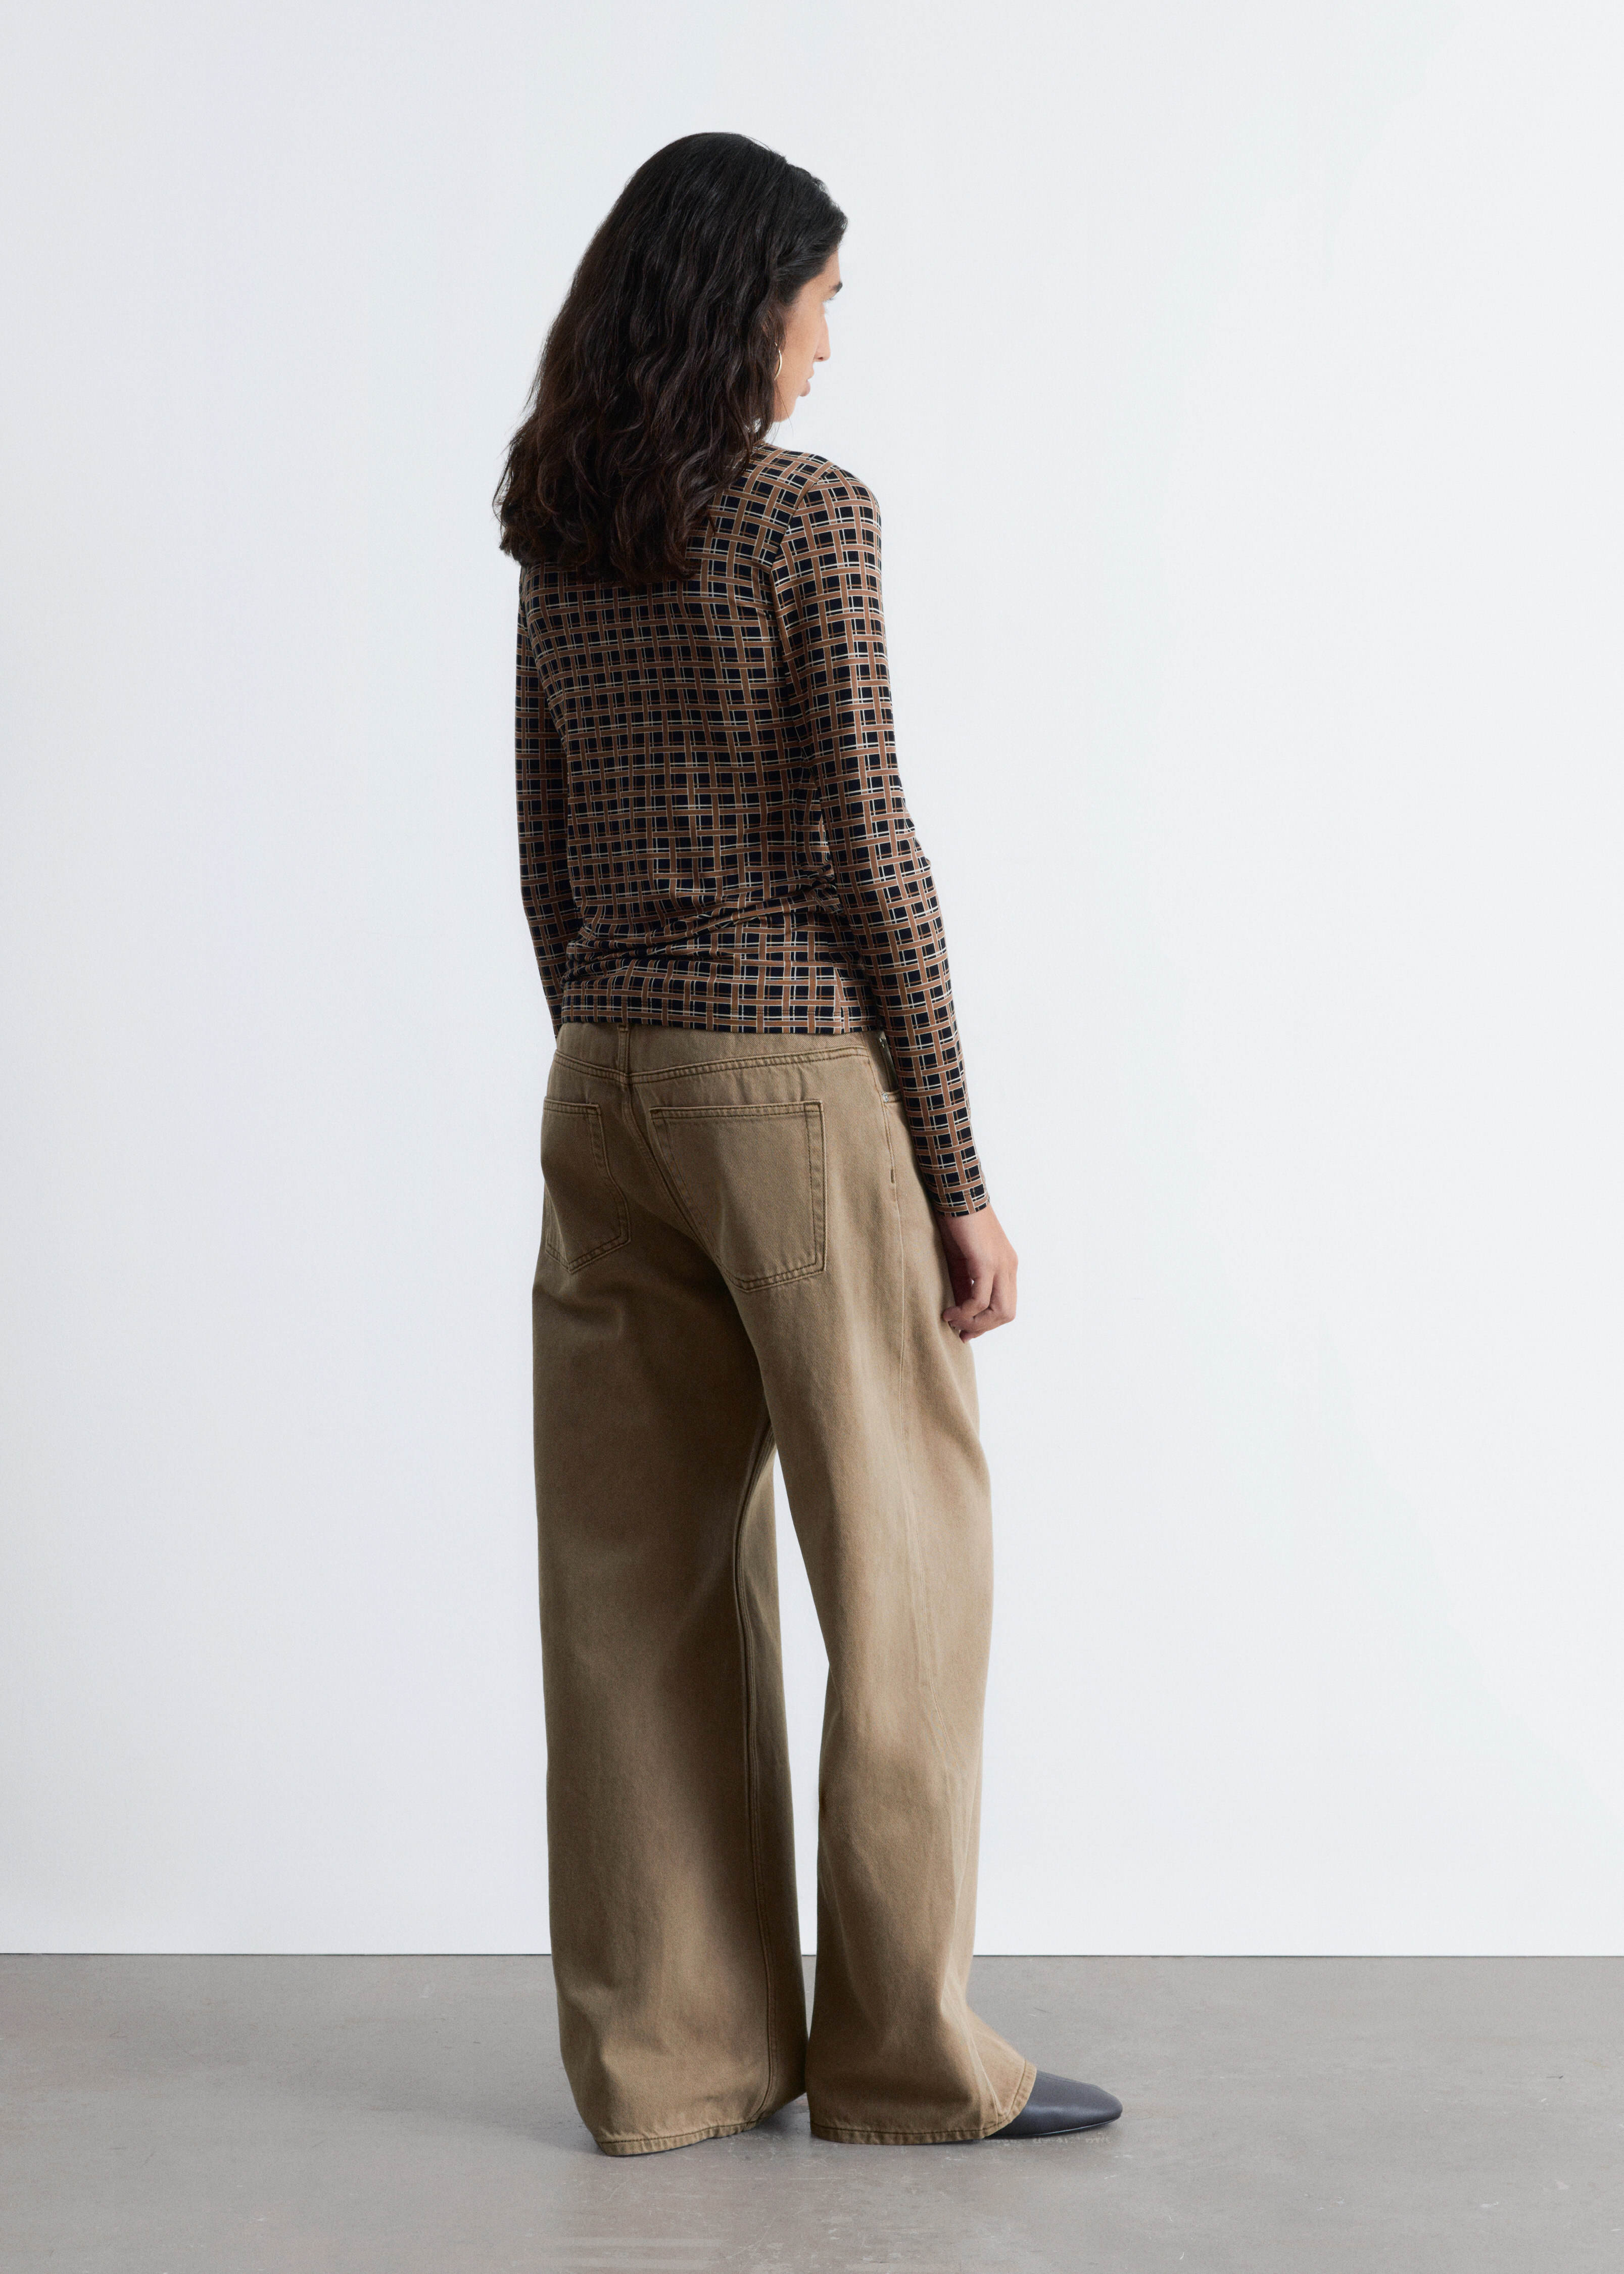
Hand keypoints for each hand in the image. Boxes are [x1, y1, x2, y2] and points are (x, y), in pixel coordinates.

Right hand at [935, 1204, 1017, 1339]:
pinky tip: (950, 1311)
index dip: (987, 1324)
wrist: (957, 1196)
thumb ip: (964, 1284)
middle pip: (1007, 1314)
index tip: (965, 1332)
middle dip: (982, 1328)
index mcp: (1007, 1266)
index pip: (1006, 1306)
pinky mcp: (986, 1262)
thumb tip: (959, 1309)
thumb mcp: (961, 1260)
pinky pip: (980, 1299)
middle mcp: (1009, 1267)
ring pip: (998, 1311)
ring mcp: (1001, 1265)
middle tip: (959, 1331)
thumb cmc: (957, 1224)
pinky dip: (965, 1311)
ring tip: (952, 1320)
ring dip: (974, 1323)